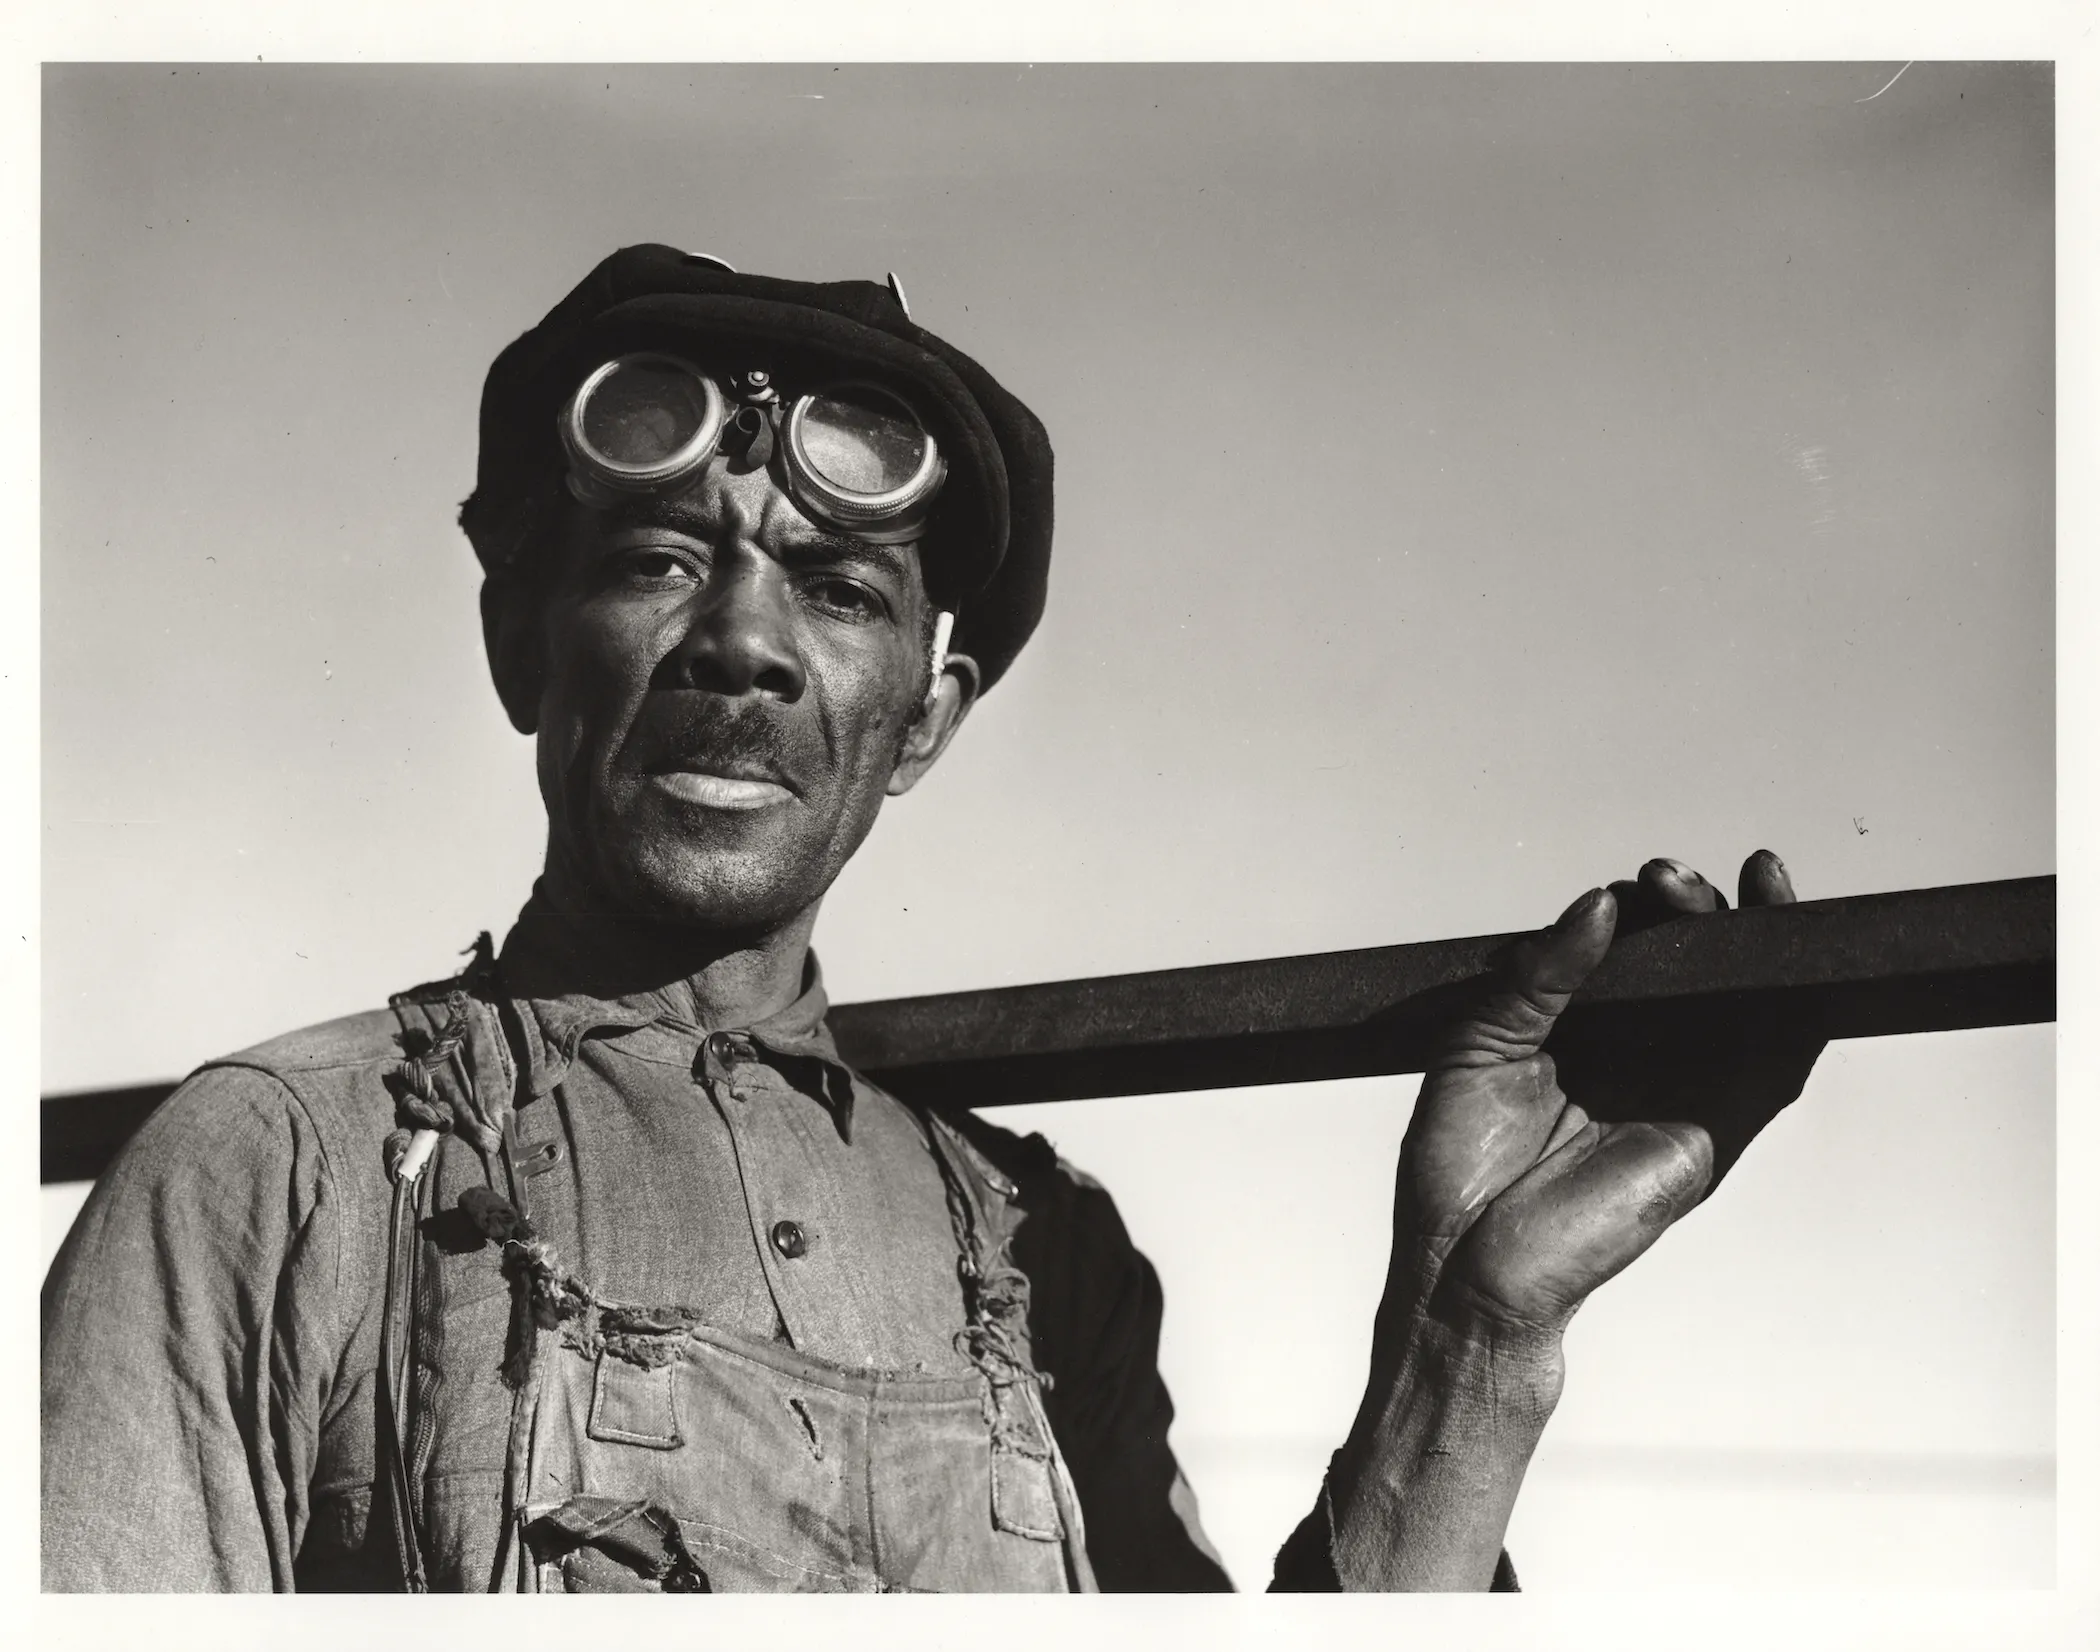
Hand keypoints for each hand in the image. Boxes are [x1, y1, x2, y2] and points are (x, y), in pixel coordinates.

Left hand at [1393, 851, 1824, 1338]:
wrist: (1462, 1261)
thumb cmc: (1458, 1164)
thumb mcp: (1480, 1040)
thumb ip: (1540, 974)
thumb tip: (1599, 903)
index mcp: (1579, 1029)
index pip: (1634, 950)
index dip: (1649, 907)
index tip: (1637, 883)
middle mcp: (1638, 1054)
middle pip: (1698, 963)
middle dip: (1697, 907)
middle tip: (1668, 882)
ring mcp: (1682, 1090)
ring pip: (1749, 999)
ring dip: (1759, 937)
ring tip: (1753, 882)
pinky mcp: (1715, 1130)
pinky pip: (1779, 1061)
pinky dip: (1799, 1005)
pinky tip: (1792, 952)